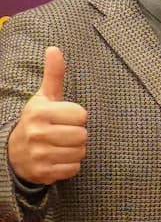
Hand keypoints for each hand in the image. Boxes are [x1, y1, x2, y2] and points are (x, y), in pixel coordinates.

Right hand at [7, 47, 87, 184]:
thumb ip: (53, 75)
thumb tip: (55, 48)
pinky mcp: (44, 172)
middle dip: (77, 135)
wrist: (15, 152)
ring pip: (80, 153)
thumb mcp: (44, 98)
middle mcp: (37, 133)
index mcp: (39, 112)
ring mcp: (39, 154)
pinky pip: (74, 169)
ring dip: (75, 151)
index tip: (64, 118)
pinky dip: (70, 165)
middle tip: (63, 134)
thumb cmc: (38, 121)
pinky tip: (57, 159)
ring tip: (60, 146)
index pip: (81, 116)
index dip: (77, 117)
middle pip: (83, 135)